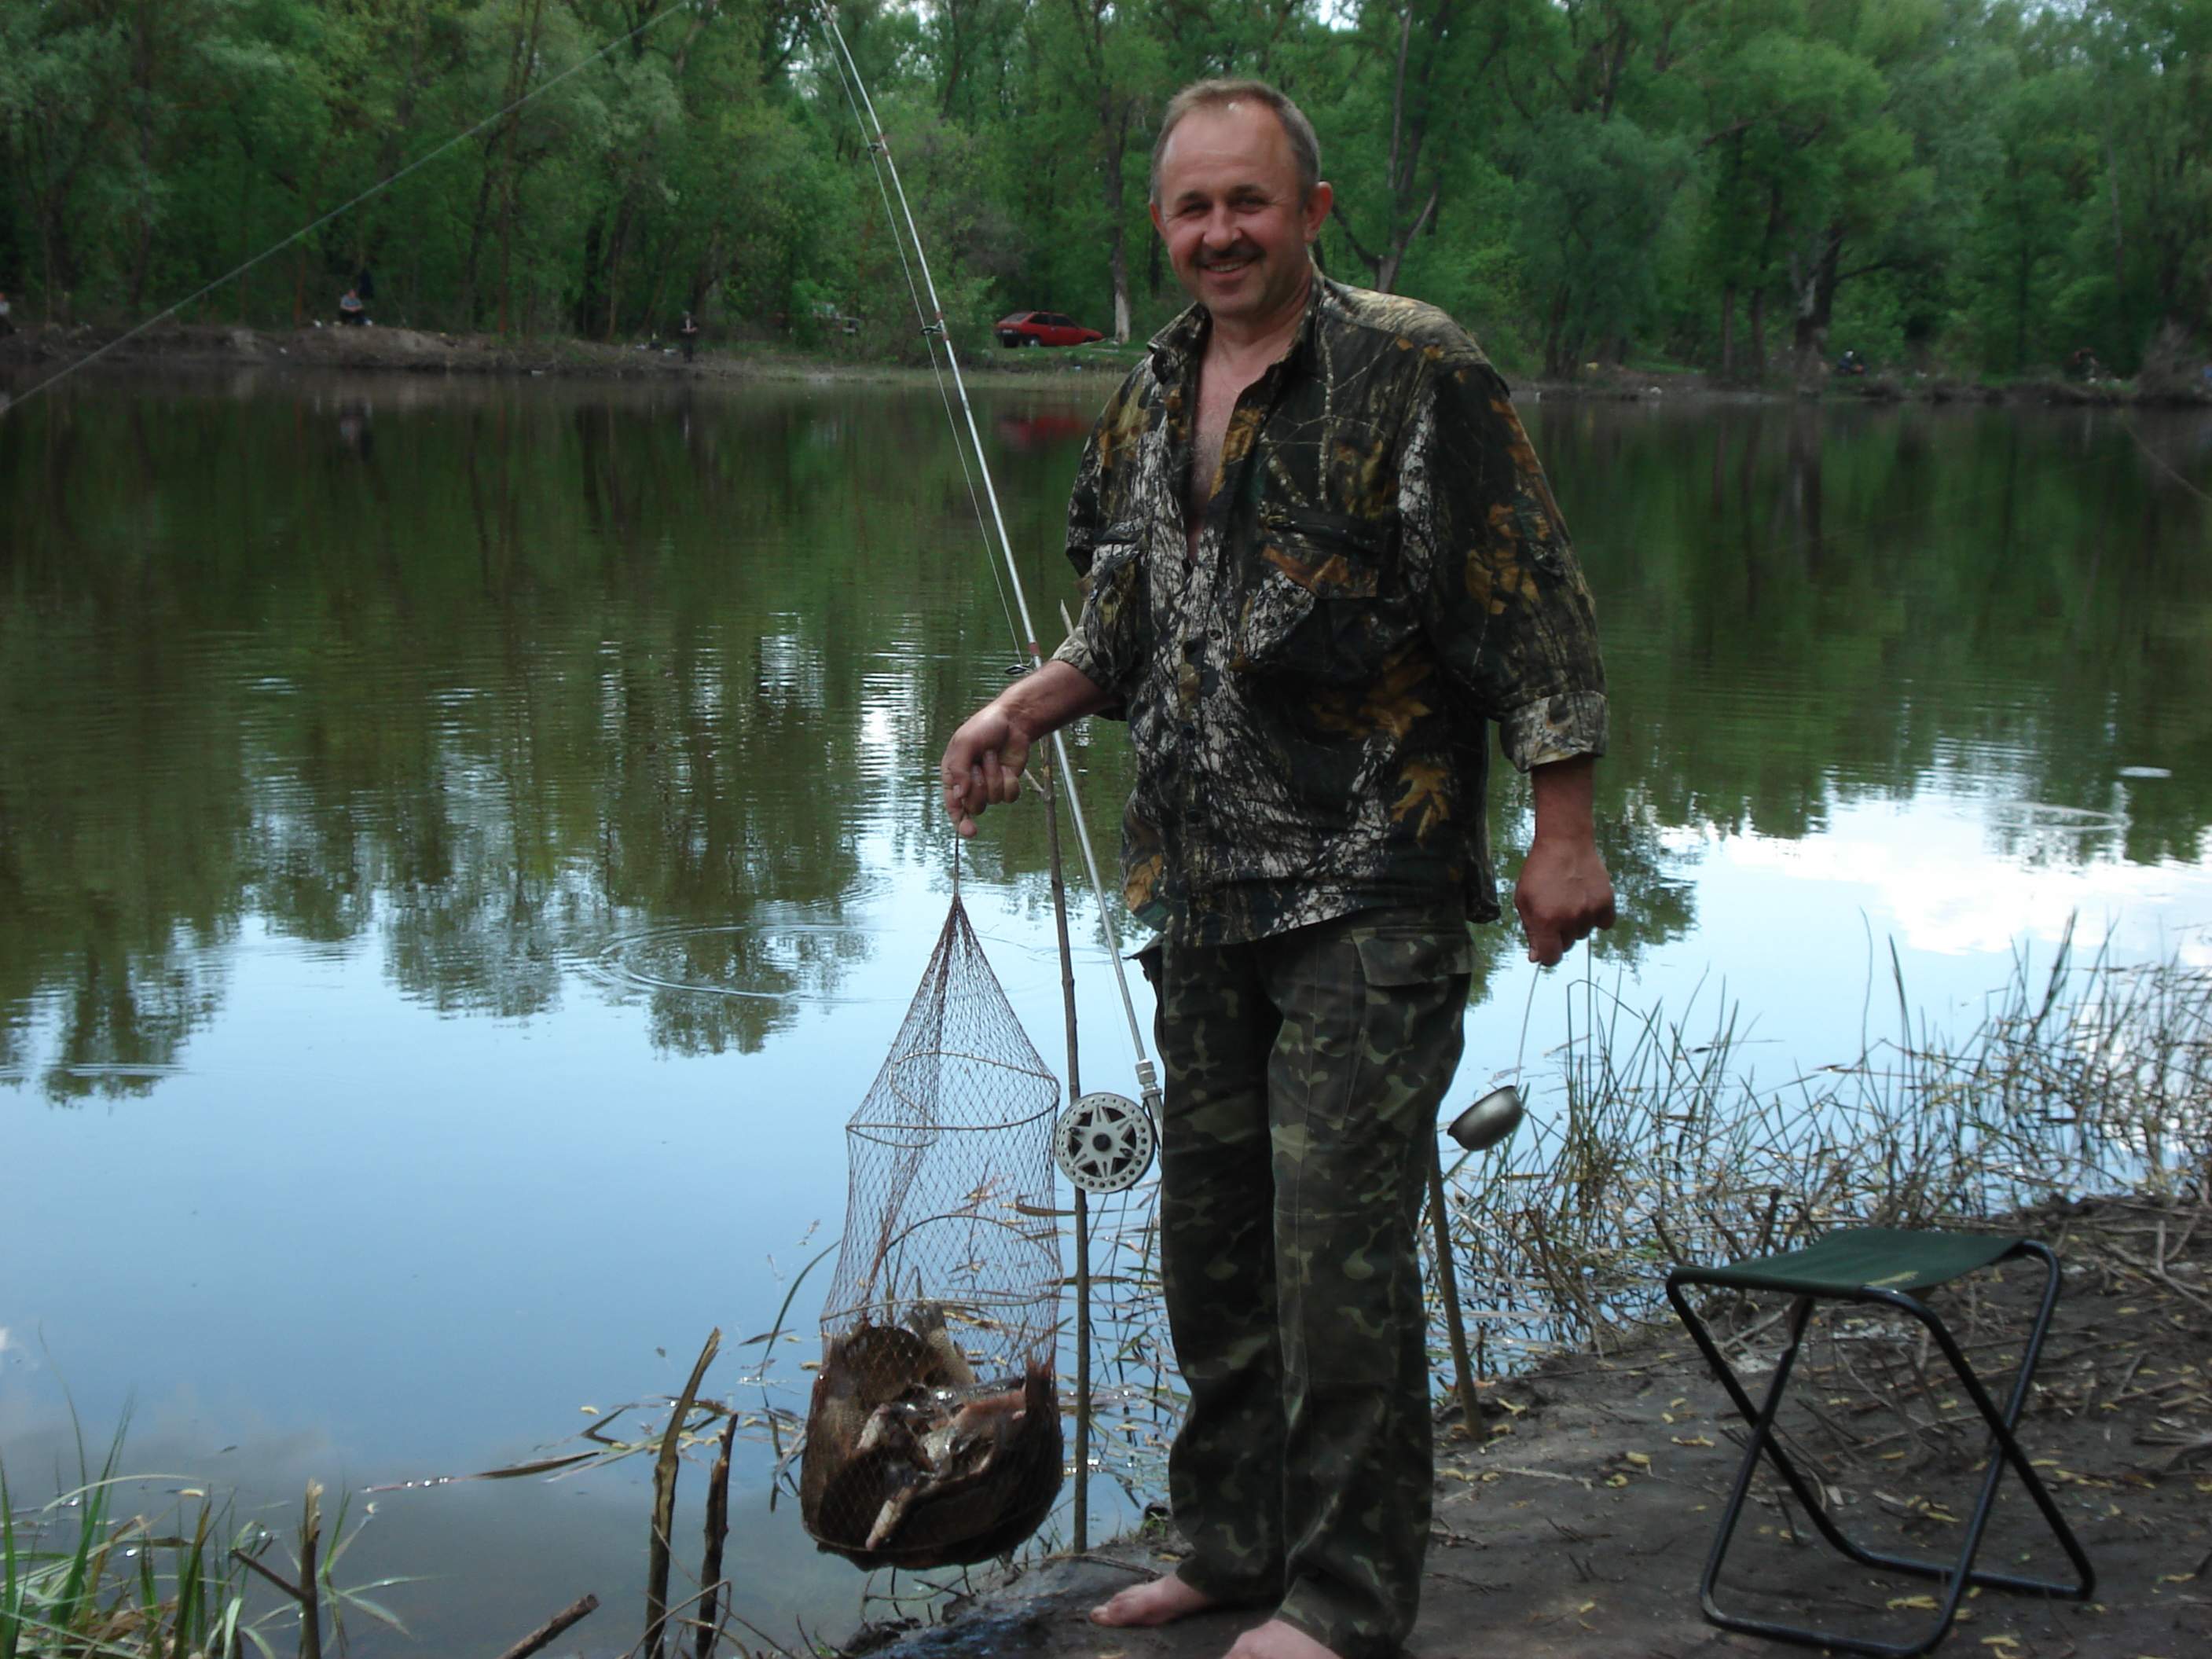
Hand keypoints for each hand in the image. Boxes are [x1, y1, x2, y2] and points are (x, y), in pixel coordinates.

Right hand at [940, 702, 1032, 837]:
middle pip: (975, 805)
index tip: (969, 831)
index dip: (960, 821)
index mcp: (952, 775)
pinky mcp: (1006, 784)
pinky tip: (1007, 766)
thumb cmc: (984, 727)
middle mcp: (969, 784)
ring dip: (995, 776)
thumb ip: (959, 769)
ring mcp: (989, 785)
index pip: (953, 805)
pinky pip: (1009, 796)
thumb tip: (960, 796)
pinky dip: (1010, 781)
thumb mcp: (965, 743)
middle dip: (981, 785)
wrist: (1013, 720)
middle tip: (981, 763)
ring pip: (994, 799)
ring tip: (993, 756)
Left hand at [1514, 834, 1615, 966]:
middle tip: (1554, 910)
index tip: (1546, 947)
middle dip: (1559, 934)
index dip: (1547, 955)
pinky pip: (1604, 924)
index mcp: (1545, 921)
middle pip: (1567, 945)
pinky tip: (1586, 900)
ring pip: (1583, 933)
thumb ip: (1531, 931)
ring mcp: (1590, 911)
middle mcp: (1569, 919)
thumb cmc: (1539, 871)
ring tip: (1568, 899)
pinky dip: (1597, 917)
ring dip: (1576, 923)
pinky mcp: (1606, 902)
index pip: (1551, 958)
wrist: (1565, 843)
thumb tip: (1537, 958)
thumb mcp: (1524, 900)